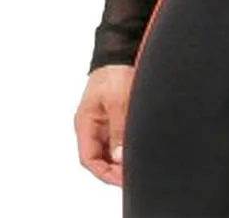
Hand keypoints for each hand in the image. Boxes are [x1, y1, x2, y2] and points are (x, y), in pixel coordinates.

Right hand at [74, 64, 135, 186]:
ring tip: (141, 160)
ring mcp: (106, 120)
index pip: (89, 159)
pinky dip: (129, 143)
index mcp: (86, 123)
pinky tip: (142, 146)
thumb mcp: (118, 101)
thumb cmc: (115, 71)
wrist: (122, 50)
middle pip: (101, 156)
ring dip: (124, 156)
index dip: (104, 172)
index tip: (123, 178)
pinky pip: (122, 135)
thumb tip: (120, 157)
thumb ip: (118, 129)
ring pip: (113, 147)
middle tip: (135, 172)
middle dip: (116, 167)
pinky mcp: (118, 113)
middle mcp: (94, 125)